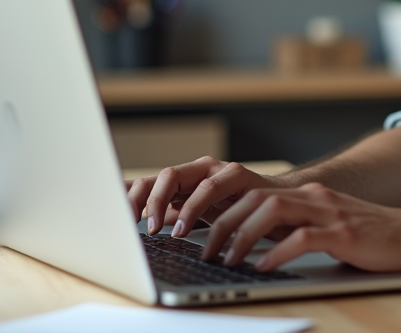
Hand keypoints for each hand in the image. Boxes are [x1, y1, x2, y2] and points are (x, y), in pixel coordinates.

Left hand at [125, 157, 286, 237]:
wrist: (286, 203)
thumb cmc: (241, 211)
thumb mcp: (200, 215)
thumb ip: (173, 212)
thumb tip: (135, 220)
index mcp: (187, 179)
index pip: (150, 182)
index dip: (128, 198)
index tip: (113, 221)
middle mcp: (199, 170)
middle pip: (161, 175)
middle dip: (142, 199)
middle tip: (132, 226)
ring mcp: (218, 169)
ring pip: (180, 176)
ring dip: (165, 203)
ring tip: (160, 230)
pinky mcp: (239, 174)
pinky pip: (211, 188)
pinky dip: (195, 209)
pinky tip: (186, 230)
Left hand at [206, 182, 400, 272]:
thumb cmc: (372, 237)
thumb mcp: (328, 226)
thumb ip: (297, 229)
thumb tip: (256, 245)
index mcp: (309, 195)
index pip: (254, 192)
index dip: (223, 209)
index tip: (202, 231)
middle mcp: (315, 198)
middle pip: (255, 198)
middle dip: (223, 223)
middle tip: (204, 250)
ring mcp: (329, 213)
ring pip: (272, 211)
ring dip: (242, 235)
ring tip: (226, 259)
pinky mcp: (343, 233)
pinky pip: (302, 238)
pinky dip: (277, 252)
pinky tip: (262, 266)